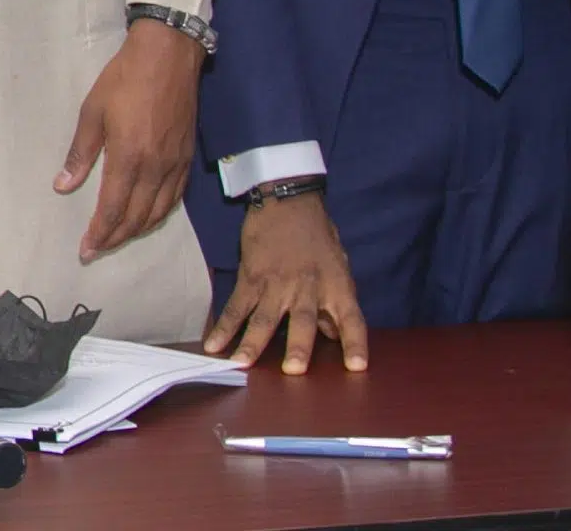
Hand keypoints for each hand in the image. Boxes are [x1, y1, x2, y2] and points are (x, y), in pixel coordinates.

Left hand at [55, 18, 202, 261]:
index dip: (99, 234)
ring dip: (137, 231)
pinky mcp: (187, 157)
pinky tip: (148, 216)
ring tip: (118, 238)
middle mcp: (156, 169)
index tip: (86, 250)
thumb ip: (80, 154)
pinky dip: (159, 214)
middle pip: (136, 218)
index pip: (113, 210)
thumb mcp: (92, 112)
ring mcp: (175, 165)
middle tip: (97, 250)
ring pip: (158, 212)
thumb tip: (62, 187)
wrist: (168, 56)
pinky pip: (175, 198)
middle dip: (115, 238)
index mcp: (129, 158)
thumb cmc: (124, 80)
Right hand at [204, 192, 368, 373]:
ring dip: (252, 342)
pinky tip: (214, 345)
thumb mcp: (338, 266)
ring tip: (242, 365)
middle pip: (303, 319)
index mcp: (336, 285)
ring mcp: (276, 282)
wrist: (288, 199)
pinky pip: (236, 305)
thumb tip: (332, 335)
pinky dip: (224, 326)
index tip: (356, 367)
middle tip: (292, 370)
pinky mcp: (250, 276)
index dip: (355, 344)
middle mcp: (307, 286)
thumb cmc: (318, 235)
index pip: (351, 319)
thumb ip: (335, 302)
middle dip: (298, 345)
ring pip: (263, 316)